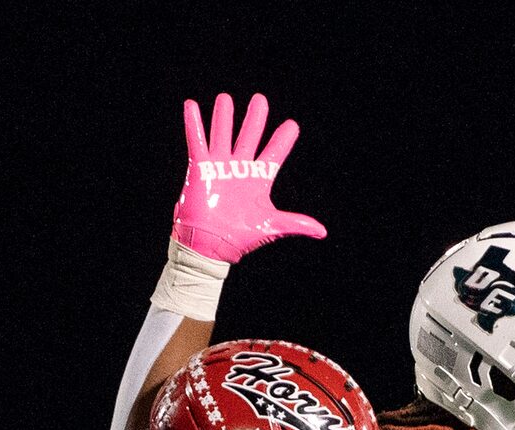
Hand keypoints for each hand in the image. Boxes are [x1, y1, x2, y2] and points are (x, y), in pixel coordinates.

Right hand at [173, 92, 325, 262]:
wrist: (211, 245)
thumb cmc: (240, 237)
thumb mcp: (272, 226)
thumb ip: (296, 223)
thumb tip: (322, 231)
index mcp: (258, 180)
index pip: (274, 154)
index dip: (283, 139)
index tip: (292, 125)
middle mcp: (239, 168)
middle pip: (249, 136)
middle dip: (255, 118)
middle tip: (260, 100)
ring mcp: (219, 166)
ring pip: (223, 133)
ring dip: (224, 116)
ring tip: (225, 98)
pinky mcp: (200, 167)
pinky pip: (197, 141)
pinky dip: (194, 123)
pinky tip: (192, 105)